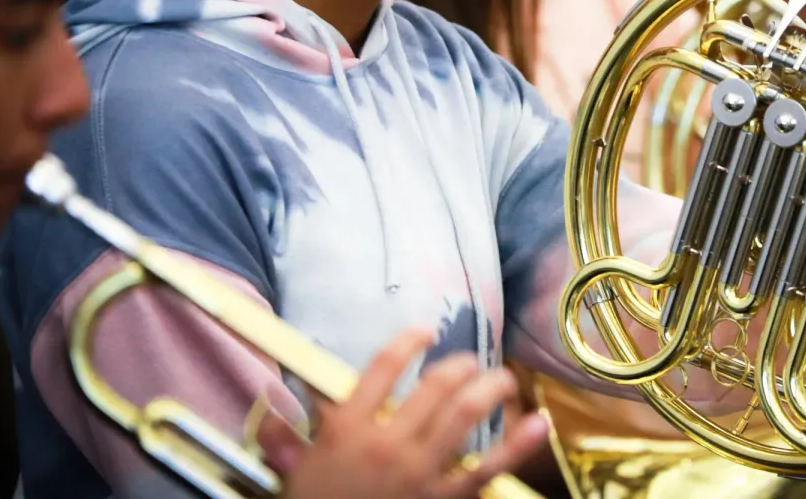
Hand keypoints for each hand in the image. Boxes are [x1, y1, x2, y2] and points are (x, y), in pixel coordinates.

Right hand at [257, 328, 549, 498]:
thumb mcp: (292, 475)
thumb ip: (283, 438)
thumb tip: (266, 406)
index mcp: (348, 429)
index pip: (383, 367)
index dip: (409, 341)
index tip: (425, 331)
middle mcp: (387, 442)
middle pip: (434, 385)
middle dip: (460, 365)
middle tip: (470, 362)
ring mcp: (419, 471)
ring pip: (465, 414)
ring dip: (490, 388)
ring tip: (502, 379)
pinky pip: (488, 466)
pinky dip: (519, 443)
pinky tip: (538, 424)